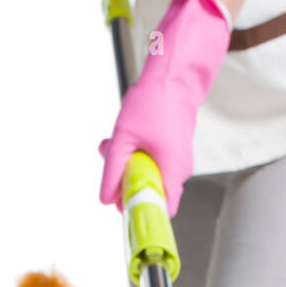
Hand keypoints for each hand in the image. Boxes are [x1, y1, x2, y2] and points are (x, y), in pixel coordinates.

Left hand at [99, 0, 230, 216]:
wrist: (174, 74)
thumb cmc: (154, 101)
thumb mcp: (123, 137)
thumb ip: (112, 171)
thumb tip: (106, 199)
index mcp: (172, 171)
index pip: (160, 210)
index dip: (140, 211)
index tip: (121, 204)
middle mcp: (179, 171)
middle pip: (149, 193)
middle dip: (125, 181)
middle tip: (109, 161)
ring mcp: (177, 160)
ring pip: (147, 175)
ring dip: (126, 163)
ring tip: (112, 142)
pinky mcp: (173, 151)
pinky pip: (152, 162)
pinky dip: (135, 153)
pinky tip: (124, 137)